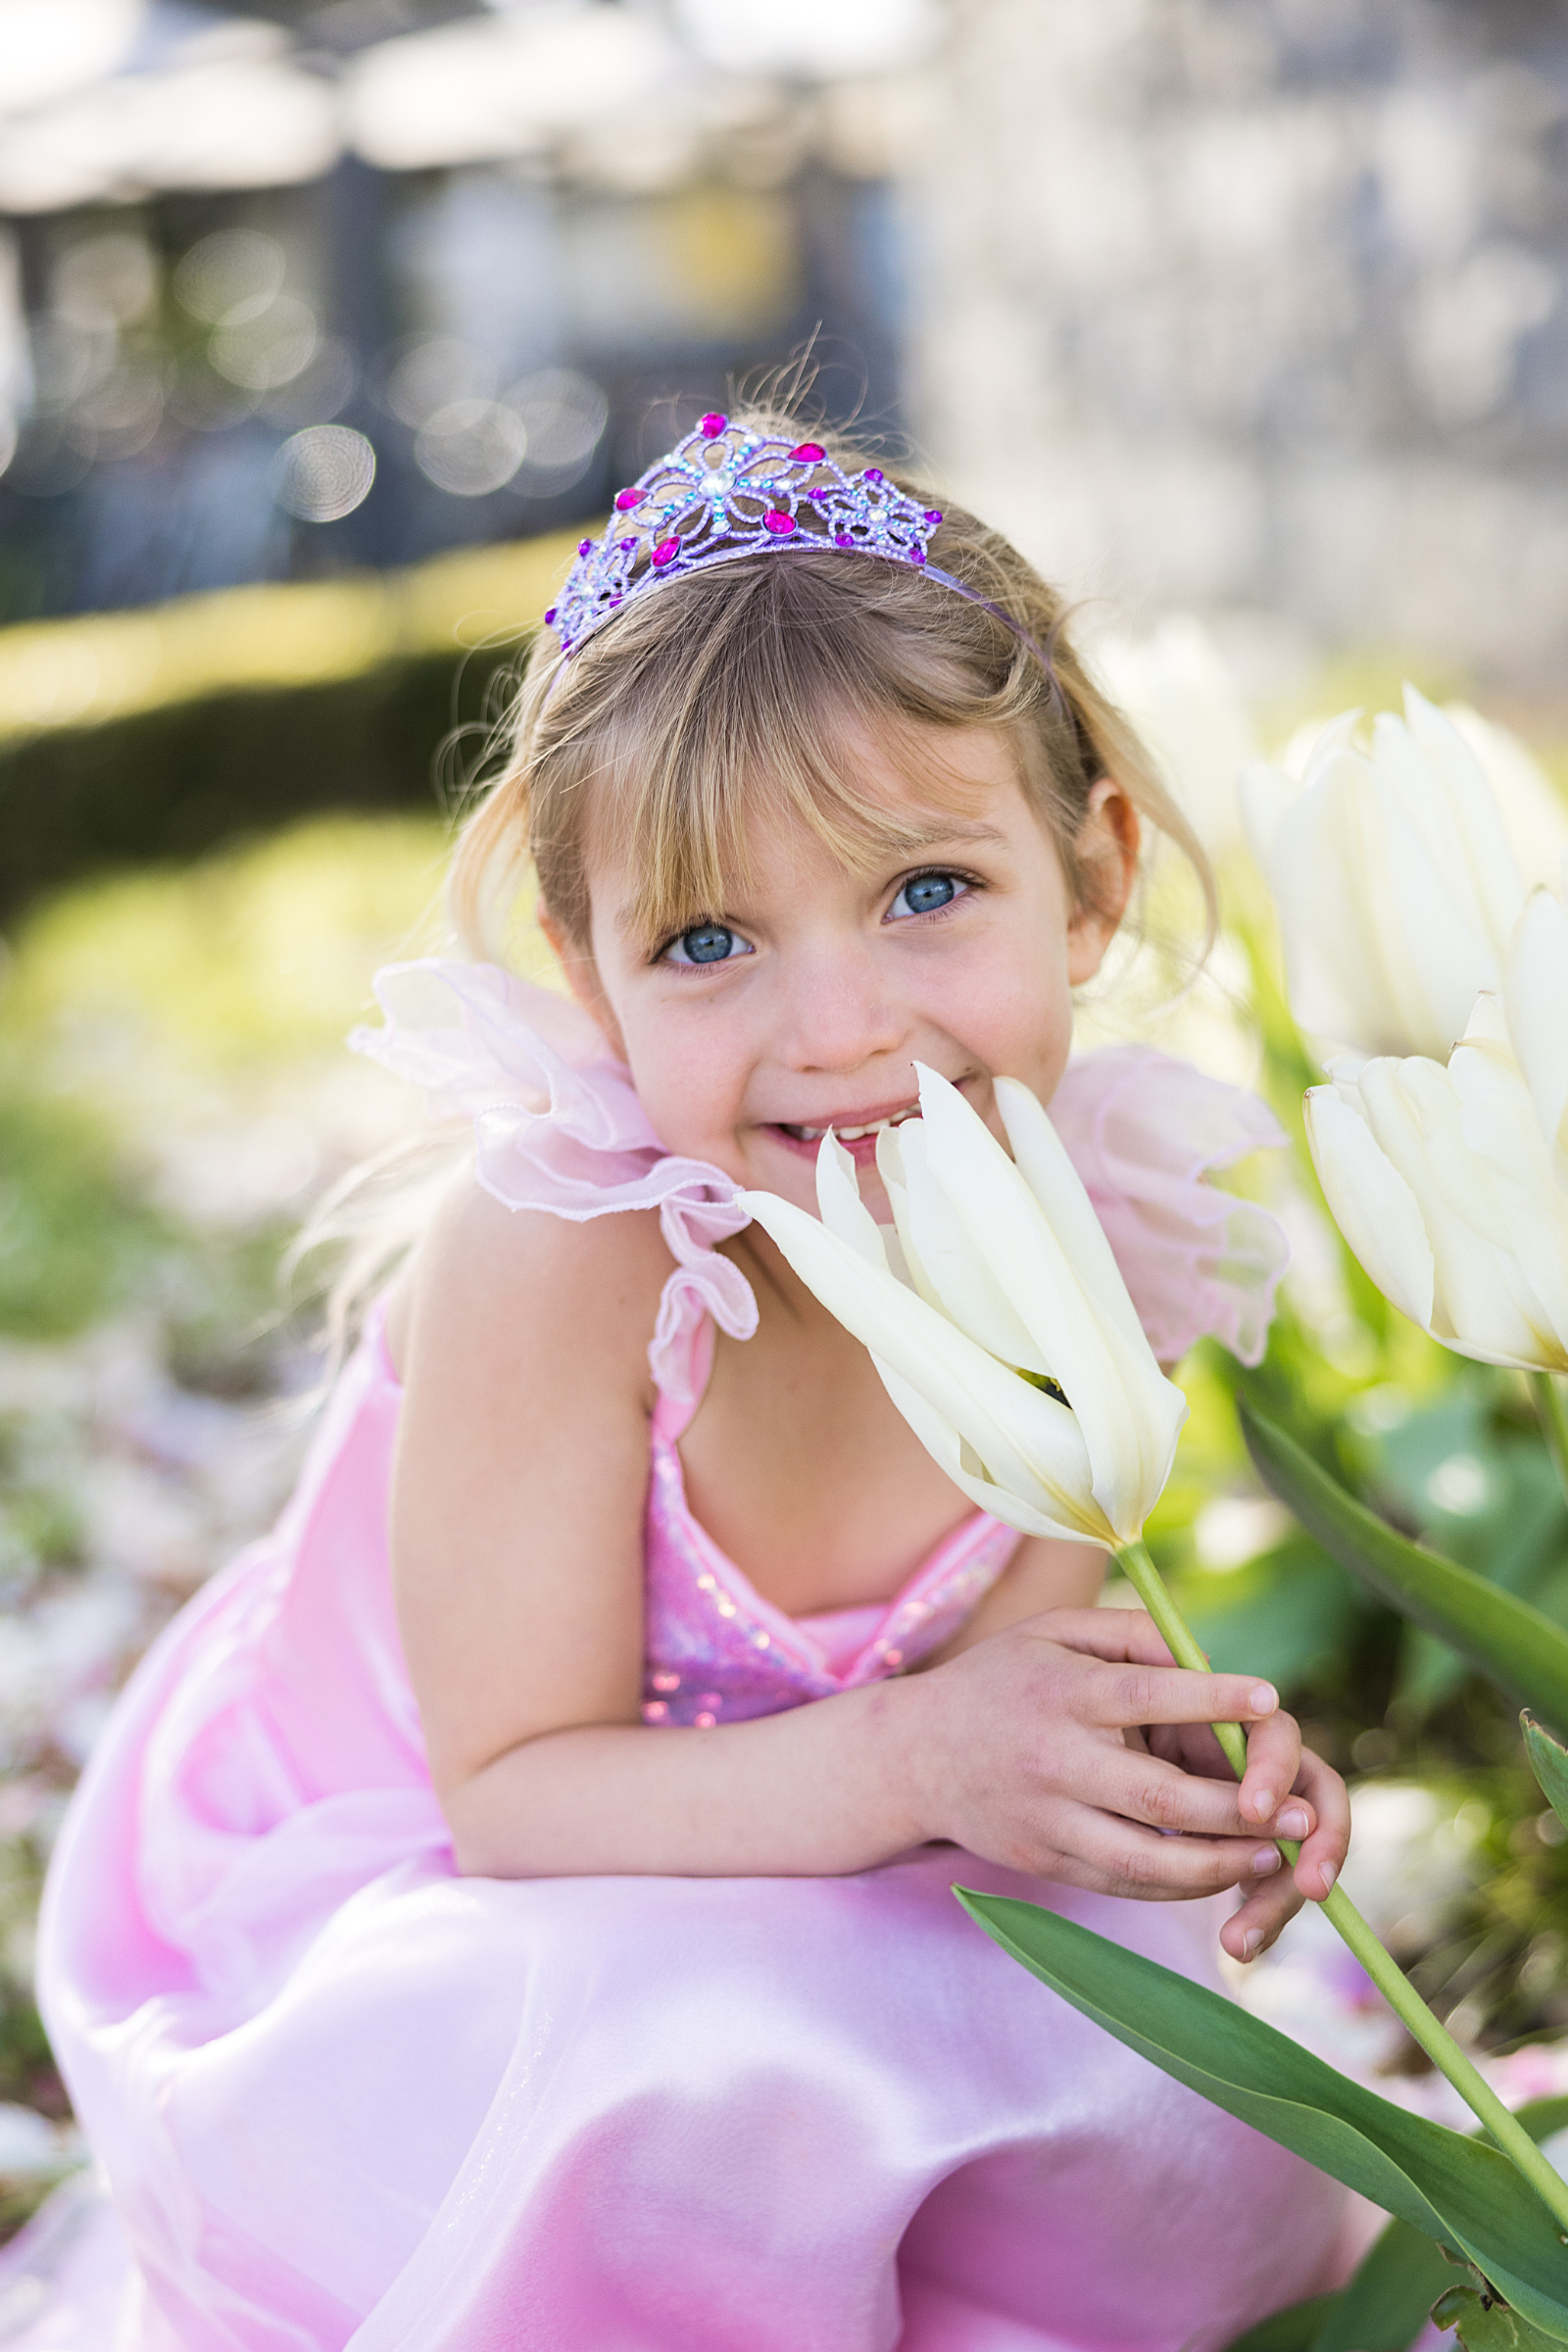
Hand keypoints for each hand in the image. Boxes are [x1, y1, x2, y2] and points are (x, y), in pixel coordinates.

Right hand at [901, 1608, 1349, 1955]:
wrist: (916, 1755)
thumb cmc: (1003, 1679)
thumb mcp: (1054, 1632)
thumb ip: (1130, 1636)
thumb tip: (1206, 1658)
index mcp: (1061, 1693)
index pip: (1144, 1695)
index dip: (1211, 1699)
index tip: (1270, 1699)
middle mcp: (1054, 1760)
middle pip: (1160, 1797)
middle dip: (1240, 1811)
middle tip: (1303, 1814)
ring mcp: (1047, 1819)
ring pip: (1146, 1858)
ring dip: (1220, 1864)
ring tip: (1272, 1856)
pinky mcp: (1044, 1861)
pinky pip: (1123, 1882)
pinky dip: (1179, 1884)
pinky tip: (1221, 1871)